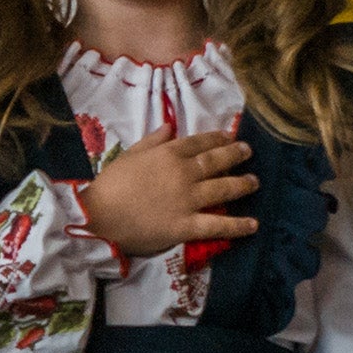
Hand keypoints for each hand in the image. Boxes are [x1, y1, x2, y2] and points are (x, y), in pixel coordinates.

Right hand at [80, 129, 255, 255]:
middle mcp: (184, 173)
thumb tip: (171, 126)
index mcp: (168, 153)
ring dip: (242, 185)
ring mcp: (188, 200)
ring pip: (223, 189)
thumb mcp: (129, 154)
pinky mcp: (186, 225)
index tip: (229, 137)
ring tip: (254, 182)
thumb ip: (152, 140)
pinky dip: (237, 225)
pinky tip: (253, 224)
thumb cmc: (110, 184)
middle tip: (248, 152)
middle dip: (236, 155)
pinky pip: (217, 225)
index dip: (218, 138)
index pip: (200, 142)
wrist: (98, 215)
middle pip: (217, 161)